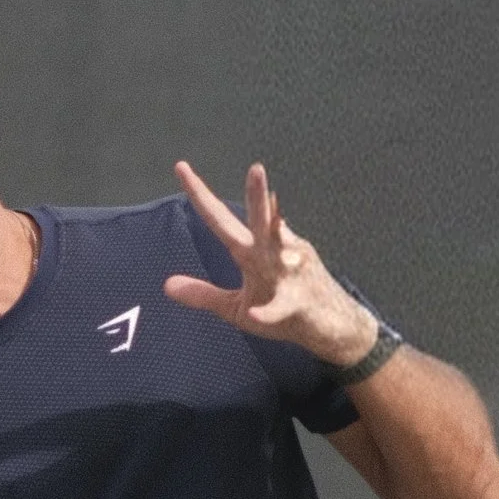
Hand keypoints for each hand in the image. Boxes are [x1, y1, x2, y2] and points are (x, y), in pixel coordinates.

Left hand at [165, 159, 374, 360]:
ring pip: (282, 251)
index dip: (201, 196)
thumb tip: (166, 285)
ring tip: (275, 217)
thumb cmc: (284, 313)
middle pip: (260, 222)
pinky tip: (257, 313)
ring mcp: (289, 276)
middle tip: (257, 168)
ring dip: (278, 236)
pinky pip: (282, 306)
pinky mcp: (298, 304)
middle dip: (258, 196)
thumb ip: (203, 294)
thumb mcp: (235, 307)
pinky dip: (270, 310)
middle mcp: (272, 255)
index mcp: (252, 252)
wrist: (331, 329)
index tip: (181, 168)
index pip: (222, 220)